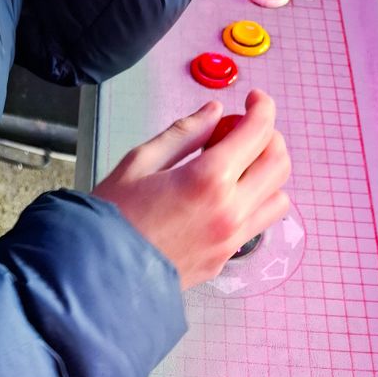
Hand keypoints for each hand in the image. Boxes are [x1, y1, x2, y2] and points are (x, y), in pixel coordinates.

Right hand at [93, 89, 290, 289]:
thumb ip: (184, 134)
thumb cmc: (110, 221)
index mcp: (208, 179)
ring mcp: (230, 240)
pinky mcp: (223, 259)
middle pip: (279, 163)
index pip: (259, 130)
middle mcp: (229, 211)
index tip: (253, 100)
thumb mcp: (140, 162)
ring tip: (236, 170)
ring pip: (278, 199)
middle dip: (268, 138)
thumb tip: (213, 114)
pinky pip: (255, 226)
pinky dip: (251, 205)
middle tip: (243, 133)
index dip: (262, 106)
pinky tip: (223, 199)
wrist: (98, 275)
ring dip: (266, 176)